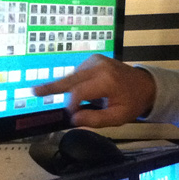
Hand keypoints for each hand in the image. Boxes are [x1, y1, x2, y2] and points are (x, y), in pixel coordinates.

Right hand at [34, 54, 155, 127]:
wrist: (145, 84)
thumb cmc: (132, 102)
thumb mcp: (118, 117)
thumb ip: (95, 119)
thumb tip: (73, 118)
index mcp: (106, 80)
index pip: (79, 92)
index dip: (70, 105)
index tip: (70, 114)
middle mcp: (98, 66)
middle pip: (70, 79)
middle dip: (52, 86)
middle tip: (33, 91)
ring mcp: (96, 60)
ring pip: (72, 76)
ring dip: (68, 88)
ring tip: (68, 100)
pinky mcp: (94, 59)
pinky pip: (77, 73)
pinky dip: (74, 83)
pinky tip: (82, 92)